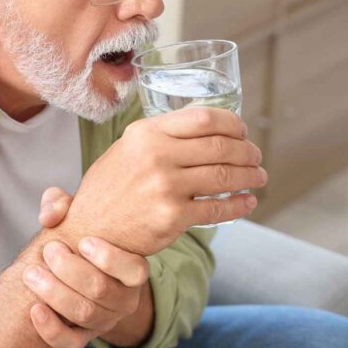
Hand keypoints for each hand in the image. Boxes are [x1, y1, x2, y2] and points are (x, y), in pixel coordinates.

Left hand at [22, 188, 151, 347]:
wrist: (66, 268)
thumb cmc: (74, 235)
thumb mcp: (71, 213)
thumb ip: (59, 203)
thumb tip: (50, 215)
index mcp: (131, 267)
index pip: (134, 270)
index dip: (110, 258)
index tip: (83, 241)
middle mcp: (124, 298)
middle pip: (101, 290)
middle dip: (70, 270)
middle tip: (49, 251)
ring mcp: (105, 320)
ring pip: (85, 314)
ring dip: (55, 293)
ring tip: (32, 273)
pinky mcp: (83, 337)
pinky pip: (71, 343)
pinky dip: (52, 329)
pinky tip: (35, 309)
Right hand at [56, 106, 266, 255]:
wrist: (90, 228)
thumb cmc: (110, 187)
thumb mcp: (127, 148)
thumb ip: (161, 136)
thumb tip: (207, 130)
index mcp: (146, 133)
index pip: (203, 119)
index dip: (231, 123)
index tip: (241, 131)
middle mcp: (156, 156)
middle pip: (220, 147)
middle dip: (247, 151)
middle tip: (255, 157)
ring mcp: (165, 187)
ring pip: (224, 176)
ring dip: (250, 177)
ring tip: (258, 177)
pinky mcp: (172, 217)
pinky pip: (218, 209)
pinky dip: (239, 205)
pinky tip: (247, 202)